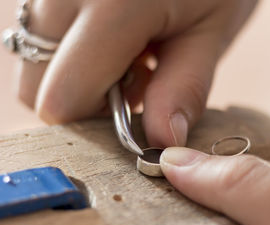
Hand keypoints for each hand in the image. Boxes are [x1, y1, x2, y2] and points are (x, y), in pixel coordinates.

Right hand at [17, 0, 257, 146]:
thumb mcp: (212, 31)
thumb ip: (184, 89)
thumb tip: (160, 142)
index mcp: (112, 5)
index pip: (63, 98)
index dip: (97, 123)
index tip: (133, 114)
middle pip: (36, 87)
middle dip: (83, 100)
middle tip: (133, 82)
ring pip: (34, 59)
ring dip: (75, 74)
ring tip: (127, 52)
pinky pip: (41, 31)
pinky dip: (70, 48)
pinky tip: (111, 32)